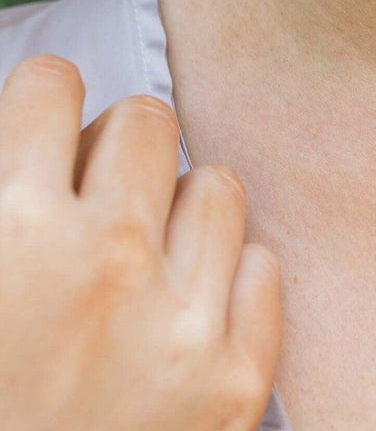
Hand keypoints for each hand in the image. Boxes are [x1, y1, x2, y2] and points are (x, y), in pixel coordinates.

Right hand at [0, 53, 281, 430]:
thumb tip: (25, 145)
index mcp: (6, 233)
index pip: (51, 86)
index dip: (41, 109)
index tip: (44, 137)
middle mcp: (102, 261)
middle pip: (148, 119)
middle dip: (116, 148)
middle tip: (94, 200)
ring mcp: (180, 320)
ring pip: (215, 183)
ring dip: (179, 210)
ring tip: (142, 263)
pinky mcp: (237, 378)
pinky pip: (261, 263)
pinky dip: (226, 280)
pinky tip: (183, 318)